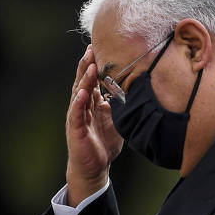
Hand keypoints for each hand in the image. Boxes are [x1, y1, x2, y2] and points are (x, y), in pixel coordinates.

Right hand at [64, 45, 123, 206]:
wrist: (94, 167)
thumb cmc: (104, 142)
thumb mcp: (117, 118)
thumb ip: (122, 103)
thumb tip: (139, 88)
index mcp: (93, 102)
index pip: (93, 79)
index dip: (95, 64)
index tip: (100, 47)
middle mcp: (83, 106)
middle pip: (84, 81)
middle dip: (87, 65)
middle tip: (92, 49)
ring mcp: (77, 117)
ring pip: (79, 94)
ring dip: (84, 79)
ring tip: (89, 65)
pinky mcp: (75, 129)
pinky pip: (76, 114)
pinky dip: (78, 103)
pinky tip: (82, 93)